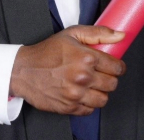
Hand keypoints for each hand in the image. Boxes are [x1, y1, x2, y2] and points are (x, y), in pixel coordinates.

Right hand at [9, 25, 125, 115]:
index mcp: (85, 58)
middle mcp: (83, 77)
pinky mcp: (70, 108)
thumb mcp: (72, 34)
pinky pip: (90, 110)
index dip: (117, 66)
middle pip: (112, 84)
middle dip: (109, 77)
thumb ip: (98, 33)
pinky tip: (81, 92)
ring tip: (90, 83)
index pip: (117, 67)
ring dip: (100, 92)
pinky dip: (88, 102)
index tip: (113, 65)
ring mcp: (76, 94)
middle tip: (99, 73)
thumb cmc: (47, 52)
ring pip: (104, 99)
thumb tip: (120, 35)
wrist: (24, 71)